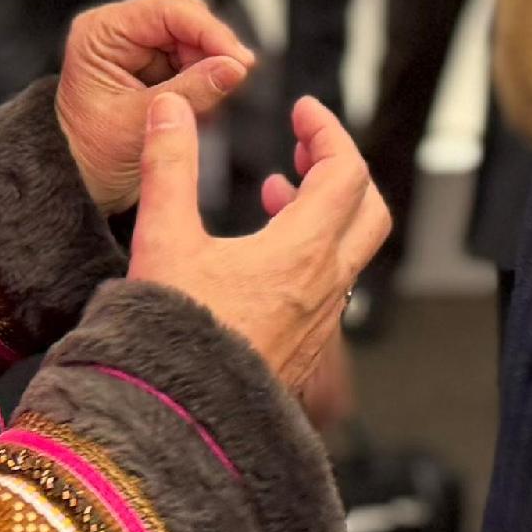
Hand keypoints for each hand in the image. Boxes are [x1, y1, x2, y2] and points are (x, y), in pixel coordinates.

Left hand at [56, 0, 253, 211]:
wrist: (81, 176)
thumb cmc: (91, 152)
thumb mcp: (139, 122)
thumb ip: (190, 92)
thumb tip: (234, 68)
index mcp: (102, 32)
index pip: (168, 11)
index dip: (209, 31)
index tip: (239, 59)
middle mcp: (120, 30)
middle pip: (186, 20)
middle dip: (212, 52)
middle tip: (231, 83)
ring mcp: (139, 46)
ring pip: (195, 41)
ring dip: (209, 71)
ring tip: (204, 108)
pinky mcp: (155, 64)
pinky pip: (194, 61)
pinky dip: (204, 83)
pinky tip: (198, 109)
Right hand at [126, 89, 389, 404]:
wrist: (175, 423)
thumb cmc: (170, 335)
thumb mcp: (163, 238)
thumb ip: (169, 165)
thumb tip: (171, 108)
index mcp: (302, 253)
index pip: (346, 172)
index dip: (328, 131)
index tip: (302, 111)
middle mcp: (324, 288)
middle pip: (368, 211)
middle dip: (342, 170)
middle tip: (304, 149)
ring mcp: (320, 323)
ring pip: (349, 252)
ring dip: (323, 213)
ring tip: (277, 195)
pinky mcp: (304, 349)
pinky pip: (329, 288)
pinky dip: (311, 254)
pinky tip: (264, 258)